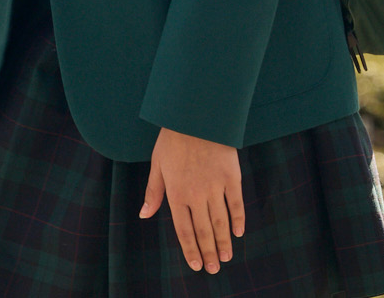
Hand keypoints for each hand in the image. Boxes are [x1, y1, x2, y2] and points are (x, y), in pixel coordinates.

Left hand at [140, 127, 244, 272]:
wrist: (196, 114)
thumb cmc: (173, 138)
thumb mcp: (157, 164)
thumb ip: (153, 192)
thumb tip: (144, 215)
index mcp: (176, 193)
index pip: (184, 230)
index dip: (190, 249)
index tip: (196, 264)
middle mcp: (196, 195)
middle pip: (203, 231)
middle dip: (209, 252)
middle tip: (215, 268)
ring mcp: (215, 186)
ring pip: (220, 221)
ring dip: (224, 241)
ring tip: (227, 257)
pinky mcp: (232, 176)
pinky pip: (236, 203)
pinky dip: (238, 219)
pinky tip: (239, 232)